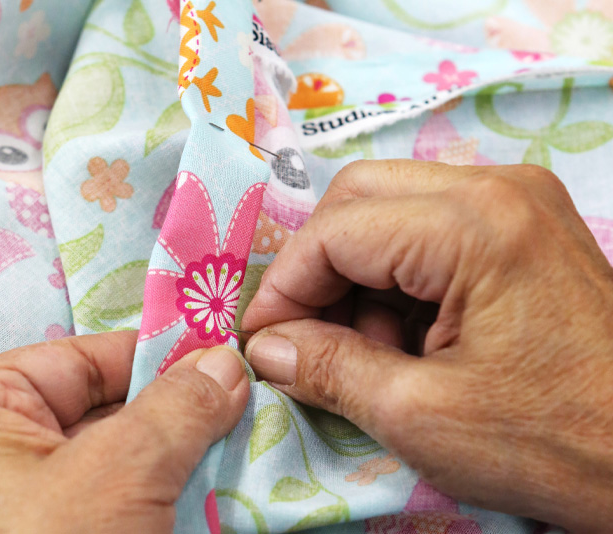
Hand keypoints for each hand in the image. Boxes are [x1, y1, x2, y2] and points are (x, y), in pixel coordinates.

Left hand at [0, 332, 248, 532]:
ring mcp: (25, 501)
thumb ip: (177, 407)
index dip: (155, 352)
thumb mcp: (119, 472)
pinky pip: (123, 498)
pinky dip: (171, 491)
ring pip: (122, 454)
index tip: (223, 348)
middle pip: (104, 406)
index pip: (79, 359)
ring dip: (184, 452)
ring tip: (250, 432)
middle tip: (249, 395)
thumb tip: (226, 362)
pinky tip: (224, 480)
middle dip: (179, 407)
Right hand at [241, 160, 612, 533]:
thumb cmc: (557, 443)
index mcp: (474, 224)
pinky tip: (406, 341)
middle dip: (318, 270)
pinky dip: (398, 281)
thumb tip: (265, 349)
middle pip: (359, 199)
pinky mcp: (525, 227)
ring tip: (366, 352)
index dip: (284, 288)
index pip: (336, 231)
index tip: (261, 342)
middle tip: (304, 337)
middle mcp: (497, 188)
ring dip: (357, 278)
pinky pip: (430, 232)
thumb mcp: (420, 415)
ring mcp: (517, 202)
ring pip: (390, 211)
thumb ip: (328, 369)